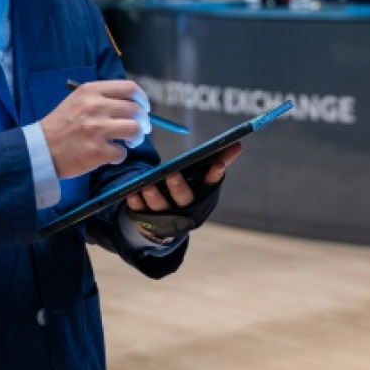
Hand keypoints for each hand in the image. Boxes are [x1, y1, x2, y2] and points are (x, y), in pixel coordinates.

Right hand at [40, 80, 150, 178]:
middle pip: (136, 110)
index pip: (129, 88)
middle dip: (143, 121)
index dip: (142, 99)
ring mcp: (97, 129)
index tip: (144, 108)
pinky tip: (110, 155)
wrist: (40, 149)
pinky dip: (120, 155)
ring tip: (129, 142)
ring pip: (135, 129)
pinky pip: (122, 152)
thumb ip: (102, 98)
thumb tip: (131, 104)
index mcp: (90, 91)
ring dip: (136, 137)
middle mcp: (95, 107)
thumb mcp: (77, 101)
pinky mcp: (97, 151)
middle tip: (141, 129)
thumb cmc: (59, 126)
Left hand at [125, 142, 242, 238]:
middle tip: (172, 173)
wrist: (168, 226)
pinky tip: (132, 193)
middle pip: (184, 198)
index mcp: (202, 196)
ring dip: (154, 197)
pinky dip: (136, 204)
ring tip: (147, 185)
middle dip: (178, 186)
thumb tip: (238, 143)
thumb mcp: (203, 180)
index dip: (215, 175)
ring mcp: (166, 217)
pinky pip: (140, 212)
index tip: (217, 164)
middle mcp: (186, 208)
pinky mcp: (147, 220)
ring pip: (160, 207)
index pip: (211, 185)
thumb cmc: (189, 194)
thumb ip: (219, 161)